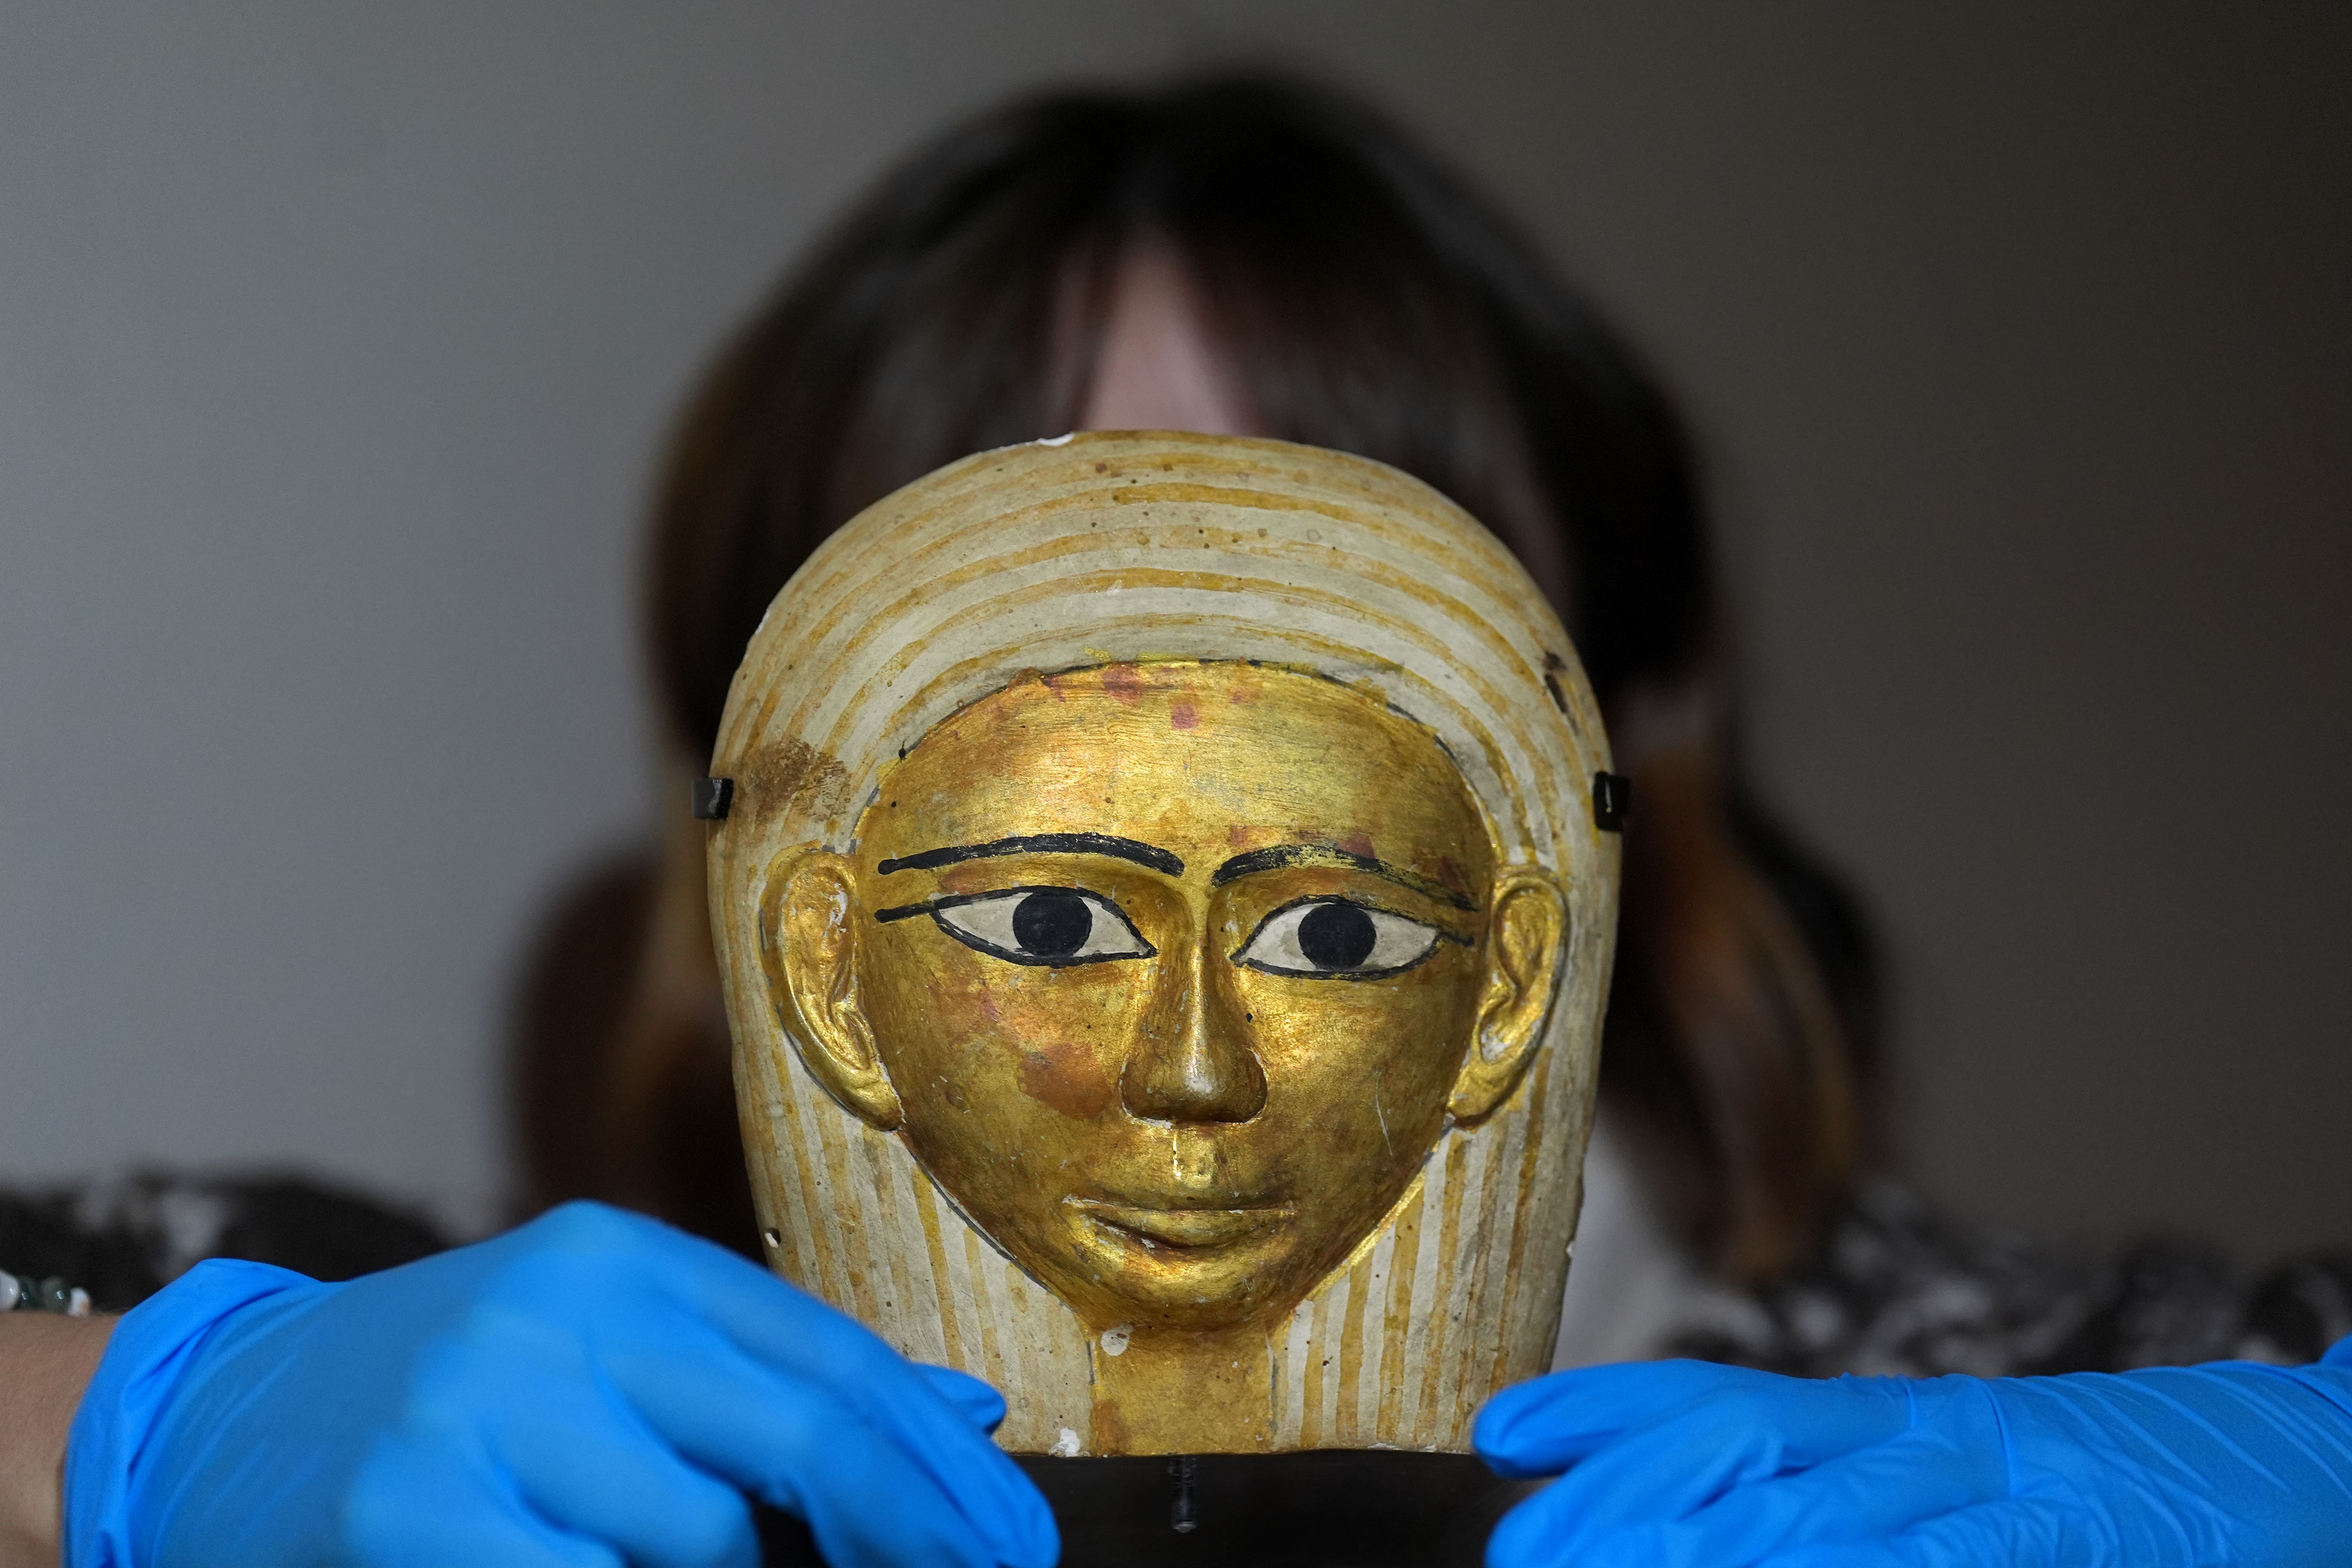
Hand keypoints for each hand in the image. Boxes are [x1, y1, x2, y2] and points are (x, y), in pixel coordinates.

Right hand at [66, 1202, 1055, 1567]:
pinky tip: (617, 1565)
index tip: (1009, 1529)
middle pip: (793, 1431)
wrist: (220, 1413)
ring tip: (732, 1554)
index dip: (930, 1454)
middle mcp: (556, 1315)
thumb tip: (952, 1417)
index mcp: (615, 1260)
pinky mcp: (416, 1514)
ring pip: (700, 1535)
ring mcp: (480, 1415)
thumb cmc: (448, 1382)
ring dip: (742, 1567)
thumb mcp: (604, 1342)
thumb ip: (765, 1375)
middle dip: (904, 1521)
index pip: (823, 1355)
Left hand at [1474, 1341, 2351, 1565]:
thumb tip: (1708, 1523)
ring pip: (1831, 1516)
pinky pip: (1949, 1558)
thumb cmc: (2108, 1489)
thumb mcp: (1953, 1481)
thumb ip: (1838, 1491)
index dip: (1607, 1415)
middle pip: (1745, 1454)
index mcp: (1892, 1426)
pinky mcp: (2067, 1542)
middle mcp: (1924, 1442)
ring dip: (1714, 1546)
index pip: (1721, 1403)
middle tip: (1521, 1542)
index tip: (1506, 1434)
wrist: (2292, 1464)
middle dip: (1622, 1500)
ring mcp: (1997, 1490)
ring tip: (1600, 1566)